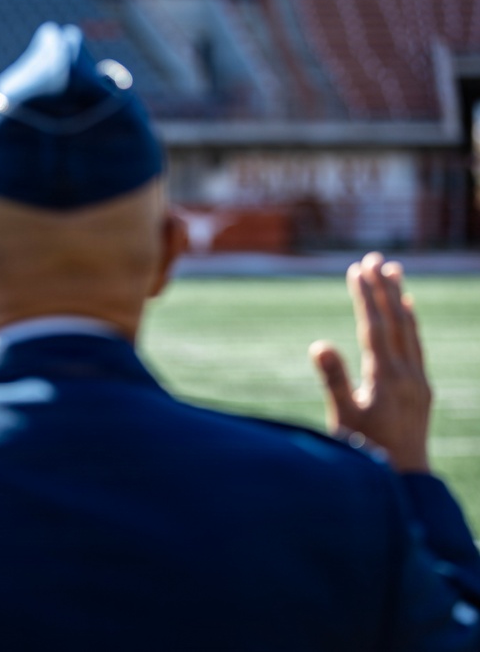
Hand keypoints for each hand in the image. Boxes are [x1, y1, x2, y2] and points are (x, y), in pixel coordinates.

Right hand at [308, 252, 431, 472]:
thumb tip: (318, 344)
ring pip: (411, 331)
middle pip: (396, 322)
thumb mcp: (343, 419)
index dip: (365, 297)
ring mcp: (418, 382)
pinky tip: (408, 310)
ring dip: (400, 299)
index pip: (375, 327)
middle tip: (374, 257)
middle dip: (383, 288)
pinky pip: (417, 346)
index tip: (356, 269)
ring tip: (393, 271)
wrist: (404, 483)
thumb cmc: (365, 453)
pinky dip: (411, 323)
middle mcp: (408, 376)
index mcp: (386, 379)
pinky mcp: (421, 390)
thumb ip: (333, 380)